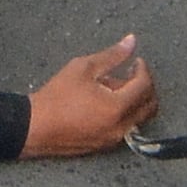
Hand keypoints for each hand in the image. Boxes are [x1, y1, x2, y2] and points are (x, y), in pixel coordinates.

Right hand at [23, 36, 158, 157]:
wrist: (35, 126)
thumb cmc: (57, 96)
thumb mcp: (83, 68)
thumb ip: (111, 55)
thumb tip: (131, 41)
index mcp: (117, 107)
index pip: (145, 86)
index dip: (143, 70)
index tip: (136, 61)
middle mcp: (121, 126)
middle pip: (150, 106)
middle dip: (146, 87)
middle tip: (132, 73)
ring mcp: (115, 139)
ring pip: (140, 118)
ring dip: (136, 101)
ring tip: (115, 87)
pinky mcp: (106, 145)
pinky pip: (127, 127)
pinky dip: (126, 113)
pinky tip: (106, 102)